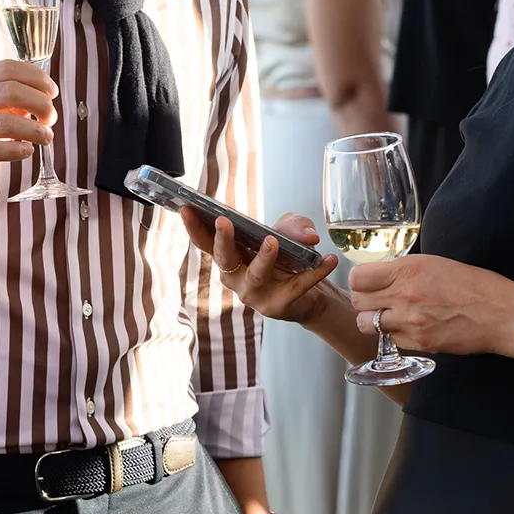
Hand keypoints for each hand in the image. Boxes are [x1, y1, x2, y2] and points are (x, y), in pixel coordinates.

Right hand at [0, 59, 58, 201]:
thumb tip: (36, 99)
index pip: (7, 68)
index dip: (37, 77)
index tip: (52, 91)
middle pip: (12, 91)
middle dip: (41, 103)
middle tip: (51, 116)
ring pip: (8, 122)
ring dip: (36, 130)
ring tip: (46, 137)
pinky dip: (18, 149)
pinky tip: (27, 151)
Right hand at [180, 208, 337, 324]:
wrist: (311, 293)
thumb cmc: (288, 257)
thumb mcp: (288, 232)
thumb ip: (293, 225)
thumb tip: (307, 236)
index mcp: (230, 257)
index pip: (205, 242)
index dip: (193, 226)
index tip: (185, 207)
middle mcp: (235, 276)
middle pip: (224, 258)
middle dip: (223, 240)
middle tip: (224, 222)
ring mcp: (254, 294)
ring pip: (256, 274)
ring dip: (264, 257)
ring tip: (273, 241)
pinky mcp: (278, 306)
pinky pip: (296, 286)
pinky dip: (314, 272)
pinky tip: (328, 259)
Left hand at [349, 253, 513, 356]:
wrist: (501, 313)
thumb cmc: (474, 284)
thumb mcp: (434, 264)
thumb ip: (403, 270)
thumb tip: (381, 276)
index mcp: (408, 270)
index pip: (358, 277)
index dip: (360, 280)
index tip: (368, 282)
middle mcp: (404, 295)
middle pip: (357, 301)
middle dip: (364, 300)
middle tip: (377, 300)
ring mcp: (410, 322)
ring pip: (366, 324)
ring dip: (373, 320)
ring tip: (388, 316)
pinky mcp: (419, 343)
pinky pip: (390, 340)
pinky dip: (395, 335)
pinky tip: (409, 328)